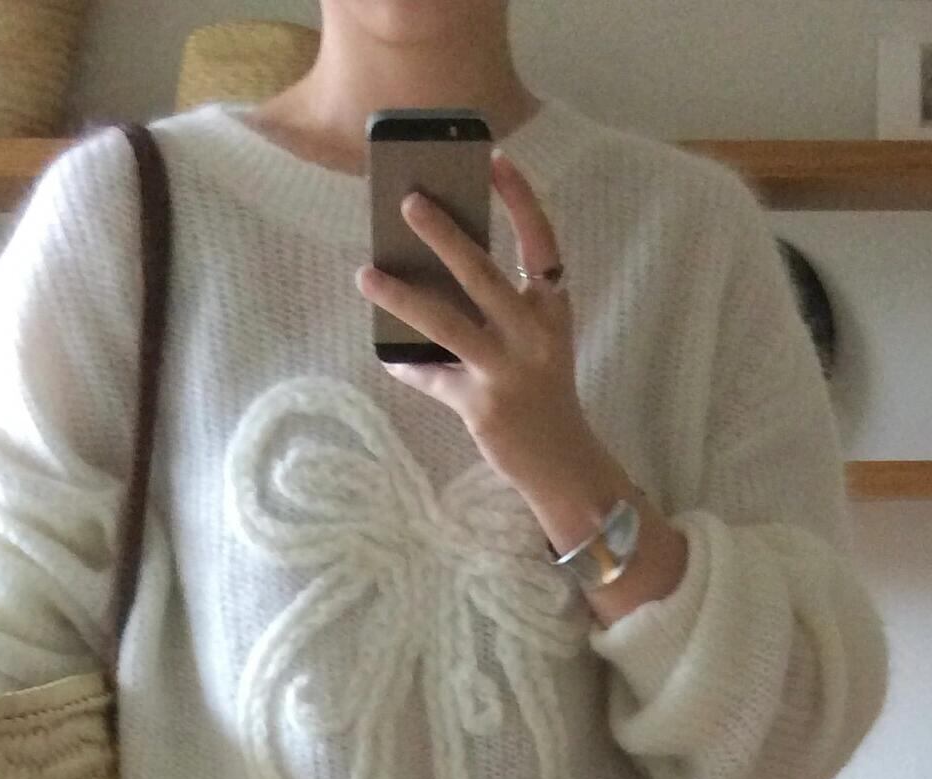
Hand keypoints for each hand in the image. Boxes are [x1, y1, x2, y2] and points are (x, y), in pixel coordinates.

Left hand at [356, 150, 691, 621]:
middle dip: (444, 235)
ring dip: (402, 296)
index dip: (520, 199)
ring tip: (367, 273)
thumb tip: (437, 274)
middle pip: (483, 274)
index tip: (494, 159)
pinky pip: (433, 377)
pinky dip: (410, 366)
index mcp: (553, 311)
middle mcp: (534, 336)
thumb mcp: (537, 344)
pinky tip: (390, 356)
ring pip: (446, 323)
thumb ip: (502, 310)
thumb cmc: (544, 395)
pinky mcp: (482, 405)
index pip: (542, 242)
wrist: (564, 465)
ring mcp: (507, 371)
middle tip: (409, 201)